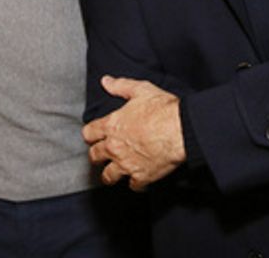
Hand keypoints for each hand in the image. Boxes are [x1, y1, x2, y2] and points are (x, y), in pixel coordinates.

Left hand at [81, 76, 185, 191]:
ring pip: (108, 176)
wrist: (180, 129)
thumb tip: (106, 81)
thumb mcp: (140, 90)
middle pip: (95, 156)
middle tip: (102, 155)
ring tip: (114, 173)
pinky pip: (133, 186)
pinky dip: (135, 184)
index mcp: (112, 125)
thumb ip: (121, 86)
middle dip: (97, 155)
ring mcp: (126, 164)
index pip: (88, 133)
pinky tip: (139, 180)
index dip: (90, 135)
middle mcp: (115, 147)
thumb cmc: (162, 109)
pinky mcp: (142, 176)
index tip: (94, 136)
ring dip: (110, 174)